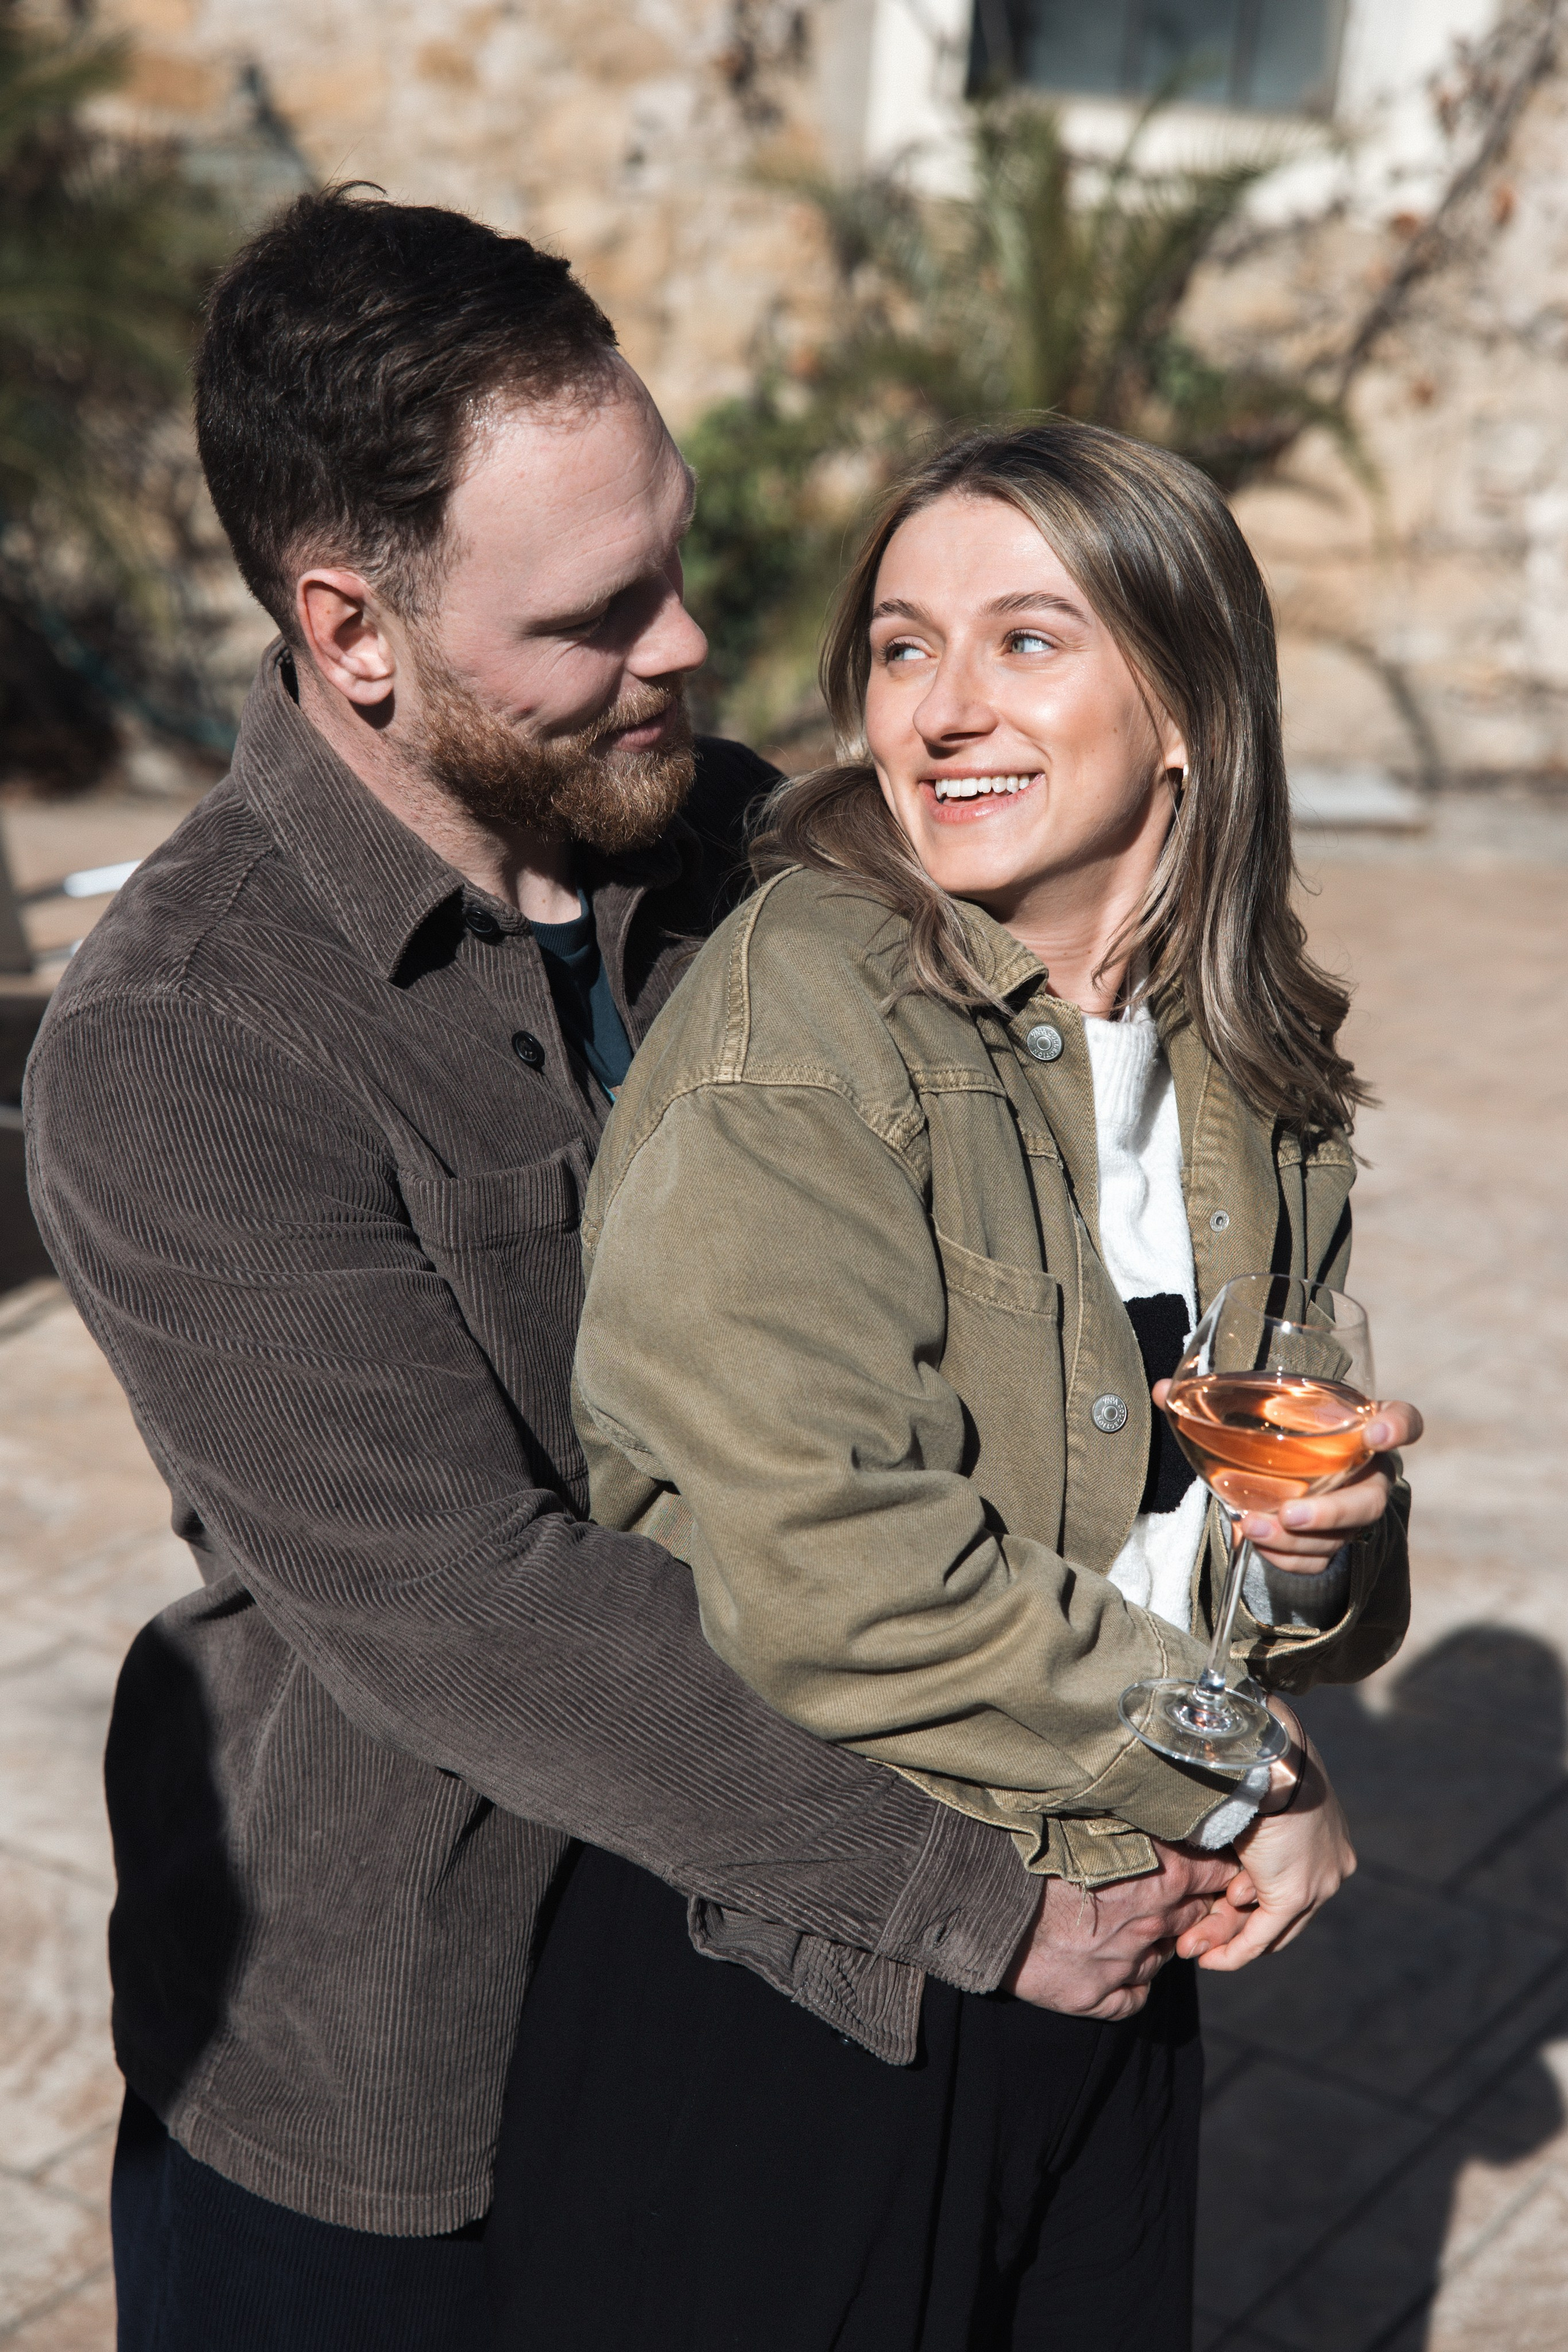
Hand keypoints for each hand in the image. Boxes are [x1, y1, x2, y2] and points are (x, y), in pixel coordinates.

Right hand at [1005, 1839, 1245, 2020]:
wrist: (987, 1896)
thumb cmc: (1038, 1849)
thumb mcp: (1096, 1821)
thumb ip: (1136, 1821)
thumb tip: (1161, 1800)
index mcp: (1159, 1875)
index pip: (1216, 1874)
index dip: (1219, 1870)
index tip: (1215, 1864)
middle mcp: (1151, 1923)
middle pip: (1196, 1916)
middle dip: (1193, 1905)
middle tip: (1173, 1892)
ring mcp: (1125, 1964)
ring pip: (1164, 1957)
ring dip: (1158, 1942)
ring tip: (1132, 1925)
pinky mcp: (1096, 1995)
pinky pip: (1134, 1998)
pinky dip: (1132, 1984)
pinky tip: (1118, 1968)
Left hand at [1151, 1386, 1423, 1574]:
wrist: (1283, 1476)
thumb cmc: (1276, 1433)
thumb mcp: (1252, 1411)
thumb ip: (1209, 1399)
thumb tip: (1161, 1389)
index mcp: (1358, 1425)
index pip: (1402, 1420)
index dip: (1398, 1426)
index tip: (1377, 1434)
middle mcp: (1368, 1470)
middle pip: (1373, 1498)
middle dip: (1333, 1511)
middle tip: (1291, 1512)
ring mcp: (1355, 1511)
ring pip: (1345, 1536)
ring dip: (1298, 1538)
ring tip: (1252, 1527)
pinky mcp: (1335, 1542)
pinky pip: (1321, 1559)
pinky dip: (1288, 1556)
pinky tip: (1256, 1541)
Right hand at [1177, 1725, 1354, 1971]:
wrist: (1268, 1755)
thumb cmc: (1258, 1765)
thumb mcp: (1261, 1801)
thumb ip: (1256, 1833)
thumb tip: (1231, 1858)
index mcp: (1329, 1838)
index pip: (1295, 1884)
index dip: (1260, 1902)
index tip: (1227, 1906)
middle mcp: (1333, 1866)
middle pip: (1287, 1914)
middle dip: (1242, 1929)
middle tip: (1205, 1941)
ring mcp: (1320, 1883)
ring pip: (1272, 1927)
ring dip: (1229, 1939)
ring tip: (1194, 1947)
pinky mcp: (1295, 1893)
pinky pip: (1262, 1935)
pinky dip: (1235, 1950)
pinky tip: (1209, 1958)